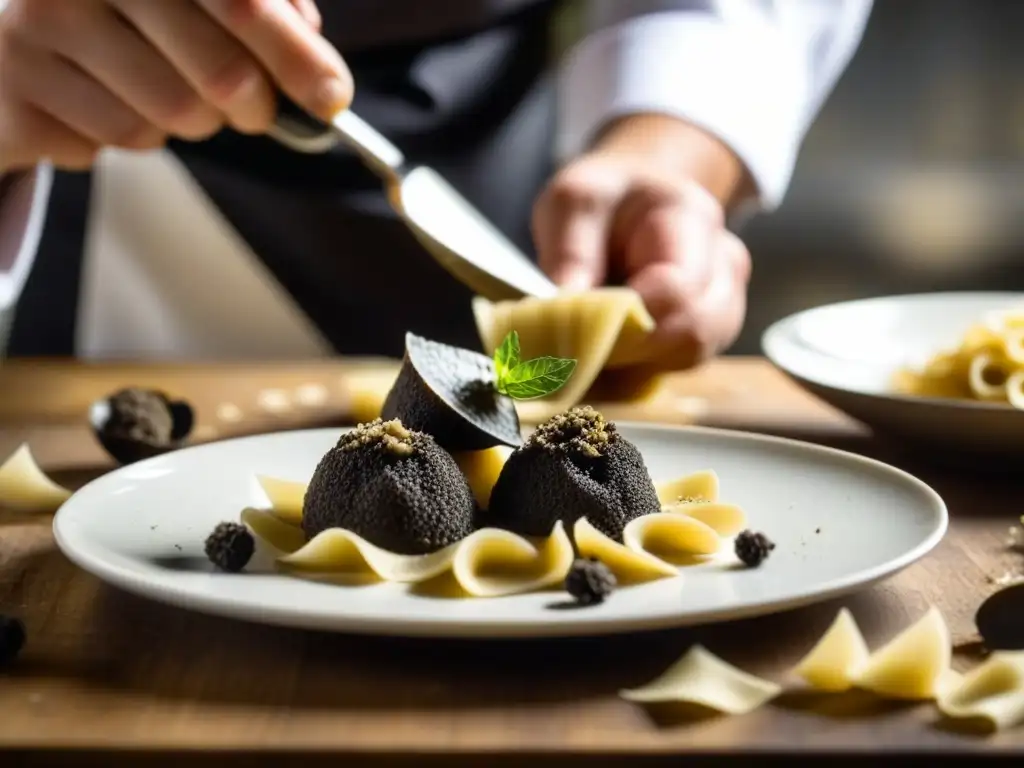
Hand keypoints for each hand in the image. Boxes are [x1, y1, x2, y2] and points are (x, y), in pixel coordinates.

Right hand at [0, 0, 350, 172]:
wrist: (5, 40)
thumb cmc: (118, 10)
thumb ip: (258, 1)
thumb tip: (315, 55)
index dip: (295, 54)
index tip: (332, 97)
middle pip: (220, 75)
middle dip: (254, 105)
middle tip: (253, 110)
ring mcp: (34, 30)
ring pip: (175, 117)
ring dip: (192, 122)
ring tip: (163, 91)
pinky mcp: (16, 94)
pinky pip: (119, 141)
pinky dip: (134, 134)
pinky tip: (106, 99)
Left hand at [533, 115, 752, 370]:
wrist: (639, 198)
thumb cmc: (605, 199)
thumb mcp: (572, 201)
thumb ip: (570, 252)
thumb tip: (562, 311)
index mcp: (690, 217)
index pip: (676, 289)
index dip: (627, 322)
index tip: (578, 329)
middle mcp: (723, 260)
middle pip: (694, 332)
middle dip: (630, 348)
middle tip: (579, 343)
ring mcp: (726, 298)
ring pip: (692, 355)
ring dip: (637, 359)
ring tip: (596, 338)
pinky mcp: (716, 328)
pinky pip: (684, 363)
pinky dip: (645, 364)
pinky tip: (616, 345)